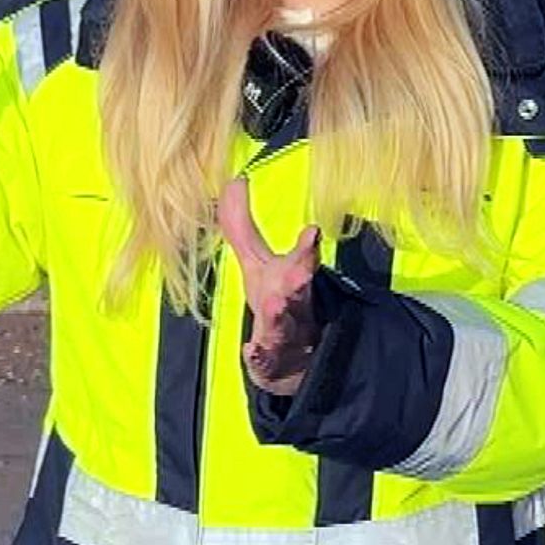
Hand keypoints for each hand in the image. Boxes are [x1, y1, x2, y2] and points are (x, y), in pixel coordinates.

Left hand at [218, 176, 320, 395]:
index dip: (305, 247)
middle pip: (300, 289)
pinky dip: (259, 356)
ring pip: (285, 323)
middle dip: (300, 276)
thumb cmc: (275, 302)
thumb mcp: (256, 263)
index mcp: (293, 279)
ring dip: (279, 314)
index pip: (302, 259)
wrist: (292, 362)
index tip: (312, 231)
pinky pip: (265, 361)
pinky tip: (251, 350)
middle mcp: (294, 304)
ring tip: (274, 304)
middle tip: (301, 271)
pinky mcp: (273, 361)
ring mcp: (285, 334)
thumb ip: (242, 226)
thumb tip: (233, 182)